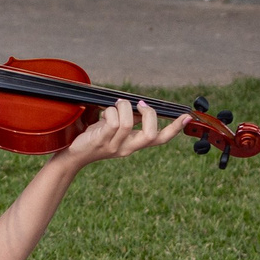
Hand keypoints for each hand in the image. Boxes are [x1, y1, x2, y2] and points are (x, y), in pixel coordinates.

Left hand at [56, 98, 188, 170]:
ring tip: (113, 106)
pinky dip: (110, 112)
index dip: (175, 129)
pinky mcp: (102, 141)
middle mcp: (128, 148)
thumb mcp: (114, 128)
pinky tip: (102, 114)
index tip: (187, 117)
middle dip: (149, 114)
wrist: (72, 155)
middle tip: (140, 104)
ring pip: (128, 122)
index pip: (160, 139)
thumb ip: (128, 119)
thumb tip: (139, 105)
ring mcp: (115, 146)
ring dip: (122, 106)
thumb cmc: (92, 137)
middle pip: (151, 135)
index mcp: (134, 145)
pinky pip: (112, 122)